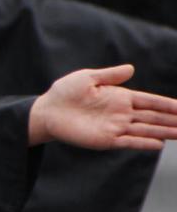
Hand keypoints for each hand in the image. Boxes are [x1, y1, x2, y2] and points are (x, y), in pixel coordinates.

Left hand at [28, 65, 176, 148]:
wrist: (47, 111)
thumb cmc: (64, 93)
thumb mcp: (87, 78)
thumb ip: (110, 75)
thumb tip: (131, 68)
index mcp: (120, 97)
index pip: (150, 101)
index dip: (167, 104)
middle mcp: (122, 113)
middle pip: (153, 117)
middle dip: (172, 119)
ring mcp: (115, 127)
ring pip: (146, 130)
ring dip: (164, 131)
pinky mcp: (106, 140)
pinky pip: (129, 141)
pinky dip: (144, 143)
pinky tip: (159, 144)